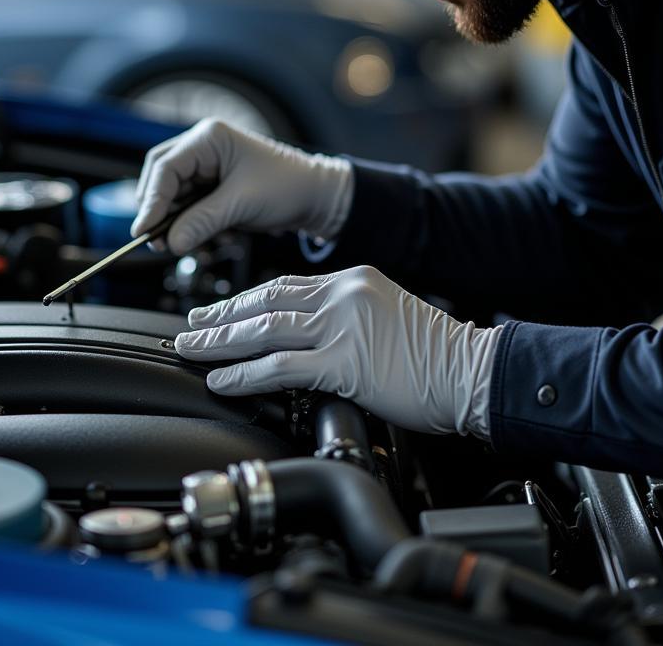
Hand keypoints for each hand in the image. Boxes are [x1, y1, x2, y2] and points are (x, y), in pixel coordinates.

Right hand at [131, 119, 352, 255]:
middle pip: (161, 178)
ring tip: (184, 244)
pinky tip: (205, 239)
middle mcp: (202, 148)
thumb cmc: (286, 186)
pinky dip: (189, 225)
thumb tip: (170, 242)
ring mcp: (205, 167)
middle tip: (156, 241)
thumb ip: (202, 221)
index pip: (165, 166)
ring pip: (172, 195)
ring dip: (174, 221)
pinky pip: (187, 207)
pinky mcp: (211, 187)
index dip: (151, 200)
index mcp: (208, 138)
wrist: (314, 196)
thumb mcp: (242, 204)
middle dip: (158, 210)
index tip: (143, 230)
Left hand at [174, 266, 499, 436]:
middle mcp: (342, 295)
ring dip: (221, 342)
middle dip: (221, 316)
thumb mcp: (385, 315)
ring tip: (193, 351)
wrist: (472, 371)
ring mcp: (342, 327)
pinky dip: (245, 375)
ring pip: (264, 329)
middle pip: (265, 300)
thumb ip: (344, 317)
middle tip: (191, 327)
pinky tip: (223, 381)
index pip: (283, 285)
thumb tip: (305, 337)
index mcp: (351, 280)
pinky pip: (280, 367)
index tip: (219, 311)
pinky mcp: (344, 362)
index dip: (244, 299)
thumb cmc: (435, 354)